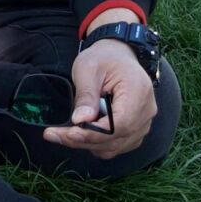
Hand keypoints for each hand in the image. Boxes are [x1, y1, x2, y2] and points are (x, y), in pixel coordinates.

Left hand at [43, 39, 156, 158]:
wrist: (118, 55)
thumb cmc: (104, 58)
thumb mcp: (88, 69)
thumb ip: (86, 95)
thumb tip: (80, 121)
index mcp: (138, 92)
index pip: (119, 125)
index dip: (94, 133)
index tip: (69, 133)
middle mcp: (146, 112)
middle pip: (116, 139)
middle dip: (83, 140)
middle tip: (54, 135)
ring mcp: (143, 123)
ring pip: (114, 146)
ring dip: (87, 144)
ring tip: (62, 134)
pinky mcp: (135, 130)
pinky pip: (116, 145)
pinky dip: (96, 144)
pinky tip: (79, 133)